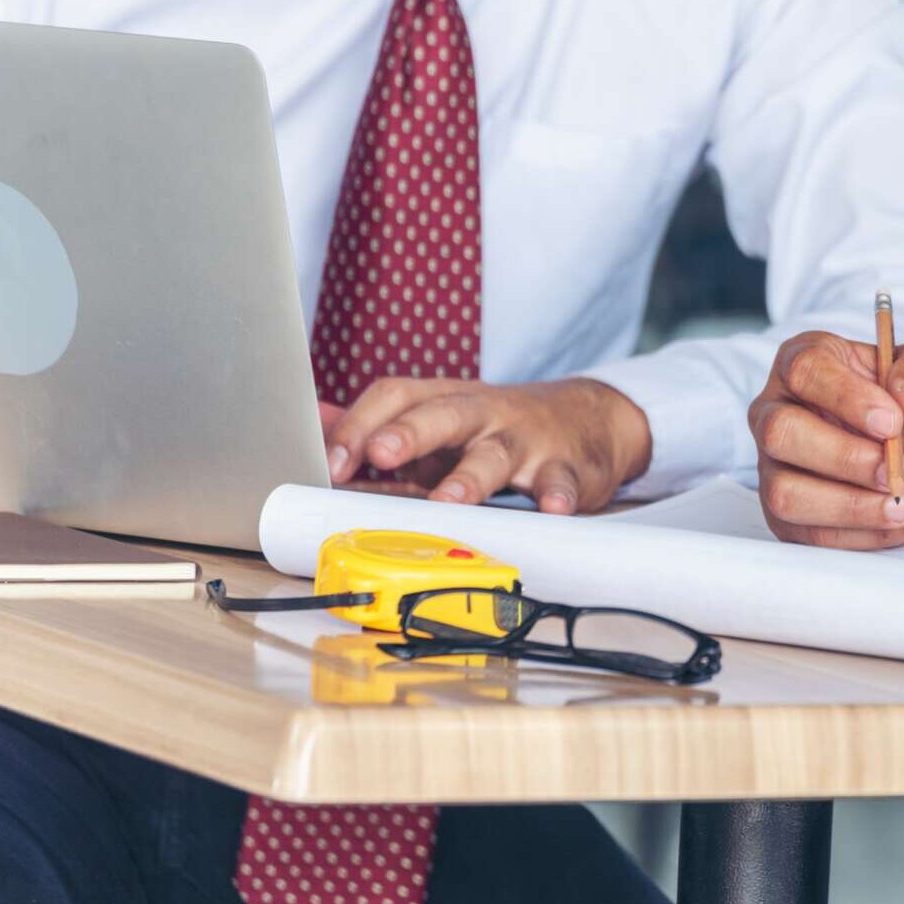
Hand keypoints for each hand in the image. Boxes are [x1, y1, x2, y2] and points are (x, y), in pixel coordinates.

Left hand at [322, 378, 651, 513]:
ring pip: (497, 452)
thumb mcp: (440, 418)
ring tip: (449, 499)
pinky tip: (551, 507)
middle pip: (444, 413)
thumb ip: (378, 425)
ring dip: (471, 476)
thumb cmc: (501, 428)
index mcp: (446, 401)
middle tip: (379, 454)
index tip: (330, 462)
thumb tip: (312, 420)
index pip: (396, 396)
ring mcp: (526, 440)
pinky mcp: (566, 467)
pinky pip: (561, 480)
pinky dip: (557, 493)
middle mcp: (484, 414)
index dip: (360, 424)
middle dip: (409, 433)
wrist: (591, 420)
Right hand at [750, 331, 903, 548]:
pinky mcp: (786, 514)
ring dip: (851, 506)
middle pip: (781, 433)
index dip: (846, 398)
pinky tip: (895, 518)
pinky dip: (860, 533)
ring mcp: (775, 464)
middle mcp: (777, 410)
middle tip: (896, 470)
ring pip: (785, 492)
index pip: (804, 370)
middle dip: (846, 458)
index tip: (892, 422)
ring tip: (902, 503)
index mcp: (806, 360)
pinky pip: (807, 532)